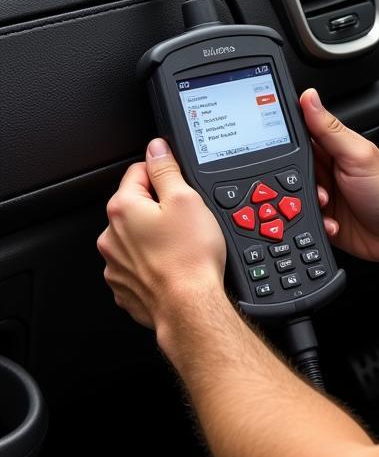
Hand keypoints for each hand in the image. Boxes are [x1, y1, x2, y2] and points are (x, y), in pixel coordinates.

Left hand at [98, 139, 226, 330]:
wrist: (188, 307)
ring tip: (182, 247)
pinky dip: (153, 263)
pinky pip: (138, 265)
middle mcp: (110, 235)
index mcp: (123, 208)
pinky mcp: (124, 286)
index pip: (139, 171)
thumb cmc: (189, 258)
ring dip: (155, 237)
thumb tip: (156, 148)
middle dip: (160, 209)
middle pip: (137, 206)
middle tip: (187, 222)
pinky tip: (173, 266)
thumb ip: (167, 170)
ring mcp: (115, 263)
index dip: (164, 175)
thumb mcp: (186, 200)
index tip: (180, 189)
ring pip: (137, 237)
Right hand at [299, 88, 378, 263]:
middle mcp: (326, 169)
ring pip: (292, 197)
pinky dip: (314, 222)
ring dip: (304, 204)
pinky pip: (303, 219)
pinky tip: (331, 221)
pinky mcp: (323, 217)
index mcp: (333, 148)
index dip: (284, 140)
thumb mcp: (357, 155)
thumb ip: (329, 129)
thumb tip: (309, 97)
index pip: (300, 135)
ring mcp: (324, 194)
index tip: (275, 148)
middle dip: (292, 181)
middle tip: (313, 185)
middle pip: (289, 169)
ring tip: (325, 204)